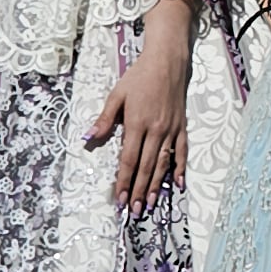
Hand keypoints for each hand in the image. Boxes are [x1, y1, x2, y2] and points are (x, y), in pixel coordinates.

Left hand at [84, 0, 196, 210]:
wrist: (167, 61)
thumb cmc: (139, 76)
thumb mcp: (117, 95)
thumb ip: (105, 120)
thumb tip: (89, 138)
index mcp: (137, 124)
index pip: (129, 160)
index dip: (124, 181)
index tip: (120, 198)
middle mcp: (156, 130)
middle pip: (146, 167)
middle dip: (140, 191)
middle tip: (135, 210)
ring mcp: (171, 130)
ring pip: (163, 164)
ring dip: (157, 186)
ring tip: (151, 203)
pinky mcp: (181, 127)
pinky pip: (182, 152)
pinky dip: (180, 168)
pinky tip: (178, 183)